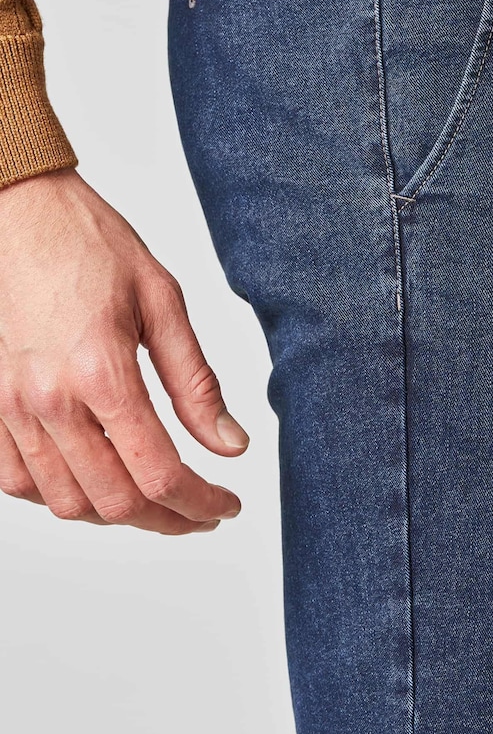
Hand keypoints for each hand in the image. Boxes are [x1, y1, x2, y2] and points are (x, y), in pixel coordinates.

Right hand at [0, 166, 248, 533]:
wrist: (21, 213)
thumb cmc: (91, 245)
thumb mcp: (163, 302)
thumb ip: (196, 382)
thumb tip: (230, 444)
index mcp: (101, 372)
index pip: (159, 473)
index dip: (200, 503)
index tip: (225, 506)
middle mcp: (49, 401)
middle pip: (114, 502)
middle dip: (166, 520)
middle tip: (199, 511)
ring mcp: (9, 408)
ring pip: (64, 502)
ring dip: (115, 513)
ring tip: (154, 498)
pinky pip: (17, 482)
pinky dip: (59, 495)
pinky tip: (93, 478)